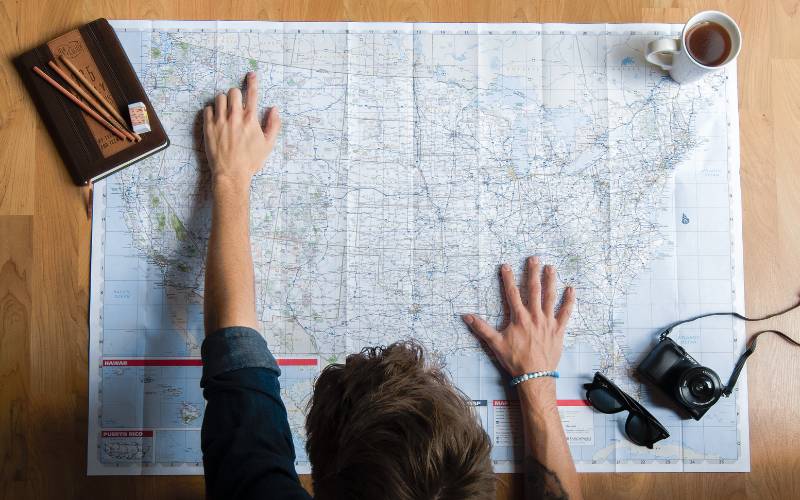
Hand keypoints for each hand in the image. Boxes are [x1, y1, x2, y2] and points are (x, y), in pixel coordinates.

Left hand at [203, 72, 280, 189]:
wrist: (231, 174)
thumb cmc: (251, 161)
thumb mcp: (268, 145)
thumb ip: (273, 125)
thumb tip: (274, 109)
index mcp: (250, 119)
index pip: (252, 93)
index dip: (252, 81)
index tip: (251, 75)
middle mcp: (235, 117)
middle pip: (233, 92)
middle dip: (236, 95)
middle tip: (236, 104)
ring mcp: (220, 121)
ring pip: (219, 98)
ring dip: (224, 101)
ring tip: (226, 111)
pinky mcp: (208, 127)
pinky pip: (207, 109)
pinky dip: (212, 110)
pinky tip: (216, 118)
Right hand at [462, 256, 574, 376]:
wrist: (534, 376)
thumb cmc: (514, 360)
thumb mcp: (495, 343)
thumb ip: (481, 328)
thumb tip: (466, 316)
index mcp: (519, 318)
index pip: (512, 293)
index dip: (508, 278)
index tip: (506, 266)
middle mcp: (535, 316)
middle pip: (534, 290)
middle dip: (532, 272)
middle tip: (534, 258)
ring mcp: (548, 322)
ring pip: (550, 297)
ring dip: (550, 281)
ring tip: (551, 267)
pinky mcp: (558, 330)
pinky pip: (566, 313)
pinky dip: (569, 301)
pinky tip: (571, 289)